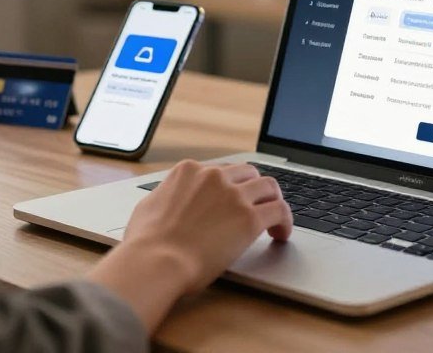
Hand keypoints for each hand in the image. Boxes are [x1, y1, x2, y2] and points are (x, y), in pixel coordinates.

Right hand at [85, 161, 291, 332]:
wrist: (156, 261)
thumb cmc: (146, 242)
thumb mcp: (148, 206)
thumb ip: (165, 196)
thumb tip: (167, 199)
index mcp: (189, 171)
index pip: (220, 170)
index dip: (230, 186)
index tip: (233, 199)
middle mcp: (214, 176)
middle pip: (247, 173)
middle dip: (254, 189)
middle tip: (257, 206)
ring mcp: (233, 195)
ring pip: (269, 186)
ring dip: (273, 200)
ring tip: (275, 219)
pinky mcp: (249, 218)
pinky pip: (279, 211)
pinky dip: (285, 220)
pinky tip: (281, 234)